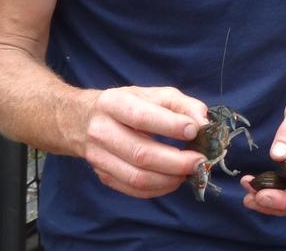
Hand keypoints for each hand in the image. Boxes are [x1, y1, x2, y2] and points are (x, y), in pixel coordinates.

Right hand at [76, 86, 208, 198]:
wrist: (81, 120)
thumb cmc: (125, 104)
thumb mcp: (152, 94)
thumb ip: (181, 104)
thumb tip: (203, 123)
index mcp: (113, 103)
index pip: (141, 117)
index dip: (171, 126)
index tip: (195, 131)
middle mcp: (101, 131)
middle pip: (140, 154)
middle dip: (176, 161)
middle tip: (199, 161)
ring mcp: (99, 157)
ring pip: (137, 177)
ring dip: (169, 179)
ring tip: (189, 171)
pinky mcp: (102, 176)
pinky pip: (133, 190)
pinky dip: (158, 189)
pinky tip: (173, 179)